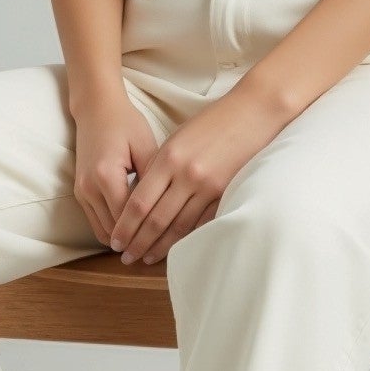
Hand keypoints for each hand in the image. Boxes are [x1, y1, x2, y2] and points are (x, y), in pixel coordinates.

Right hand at [71, 97, 158, 249]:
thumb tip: (168, 207)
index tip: (165, 246)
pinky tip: (132, 233)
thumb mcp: (146, 147)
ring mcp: (81, 191)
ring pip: (102, 232)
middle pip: (113, 231)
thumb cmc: (125, 123)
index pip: (128, 218)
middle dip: (134, 244)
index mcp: (106, 175)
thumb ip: (154, 179)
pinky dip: (113, 231)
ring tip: (146, 249)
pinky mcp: (80, 192)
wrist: (96, 109)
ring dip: (122, 241)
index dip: (146, 235)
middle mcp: (89, 187)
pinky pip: (96, 222)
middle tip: (157, 255)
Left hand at [108, 85, 291, 264]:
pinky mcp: (226, 192)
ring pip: (179, 226)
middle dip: (138, 242)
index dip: (125, 226)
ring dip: (161, 246)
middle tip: (126, 257)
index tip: (116, 240)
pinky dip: (187, 237)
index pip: (139, 202)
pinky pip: (202, 222)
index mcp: (168, 158)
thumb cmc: (212, 121)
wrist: (253, 112)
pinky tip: (176, 247)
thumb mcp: (178, 137)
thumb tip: (142, 195)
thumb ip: (160, 165)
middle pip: (156, 219)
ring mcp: (208, 186)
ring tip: (147, 258)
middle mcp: (186, 175)